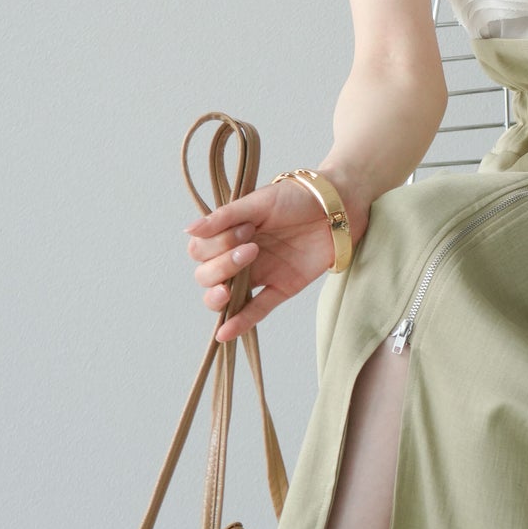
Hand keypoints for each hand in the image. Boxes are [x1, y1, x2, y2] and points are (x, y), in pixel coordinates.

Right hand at [183, 177, 368, 342]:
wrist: (339, 204)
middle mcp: (240, 255)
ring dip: (219, 295)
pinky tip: (225, 332)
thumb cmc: (298, 196)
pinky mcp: (282, 288)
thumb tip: (188, 230)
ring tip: (229, 288)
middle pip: (206, 275)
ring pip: (225, 296)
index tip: (244, 228)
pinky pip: (256, 310)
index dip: (214, 244)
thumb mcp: (259, 201)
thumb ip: (224, 217)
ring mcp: (260, 274)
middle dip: (220, 267)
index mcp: (231, 233)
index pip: (200, 250)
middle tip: (252, 247)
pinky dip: (240, 322)